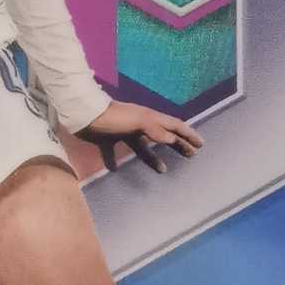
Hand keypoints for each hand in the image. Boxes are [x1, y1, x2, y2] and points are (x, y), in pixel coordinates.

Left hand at [79, 101, 202, 174]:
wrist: (84, 114)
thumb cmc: (112, 117)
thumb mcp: (139, 121)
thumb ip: (157, 130)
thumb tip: (174, 139)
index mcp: (149, 118)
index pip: (174, 126)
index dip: (188, 135)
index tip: (200, 145)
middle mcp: (139, 125)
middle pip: (163, 136)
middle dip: (177, 146)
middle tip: (190, 156)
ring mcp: (124, 132)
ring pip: (143, 147)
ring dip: (154, 158)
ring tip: (163, 169)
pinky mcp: (108, 140)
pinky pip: (114, 153)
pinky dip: (117, 162)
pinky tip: (118, 170)